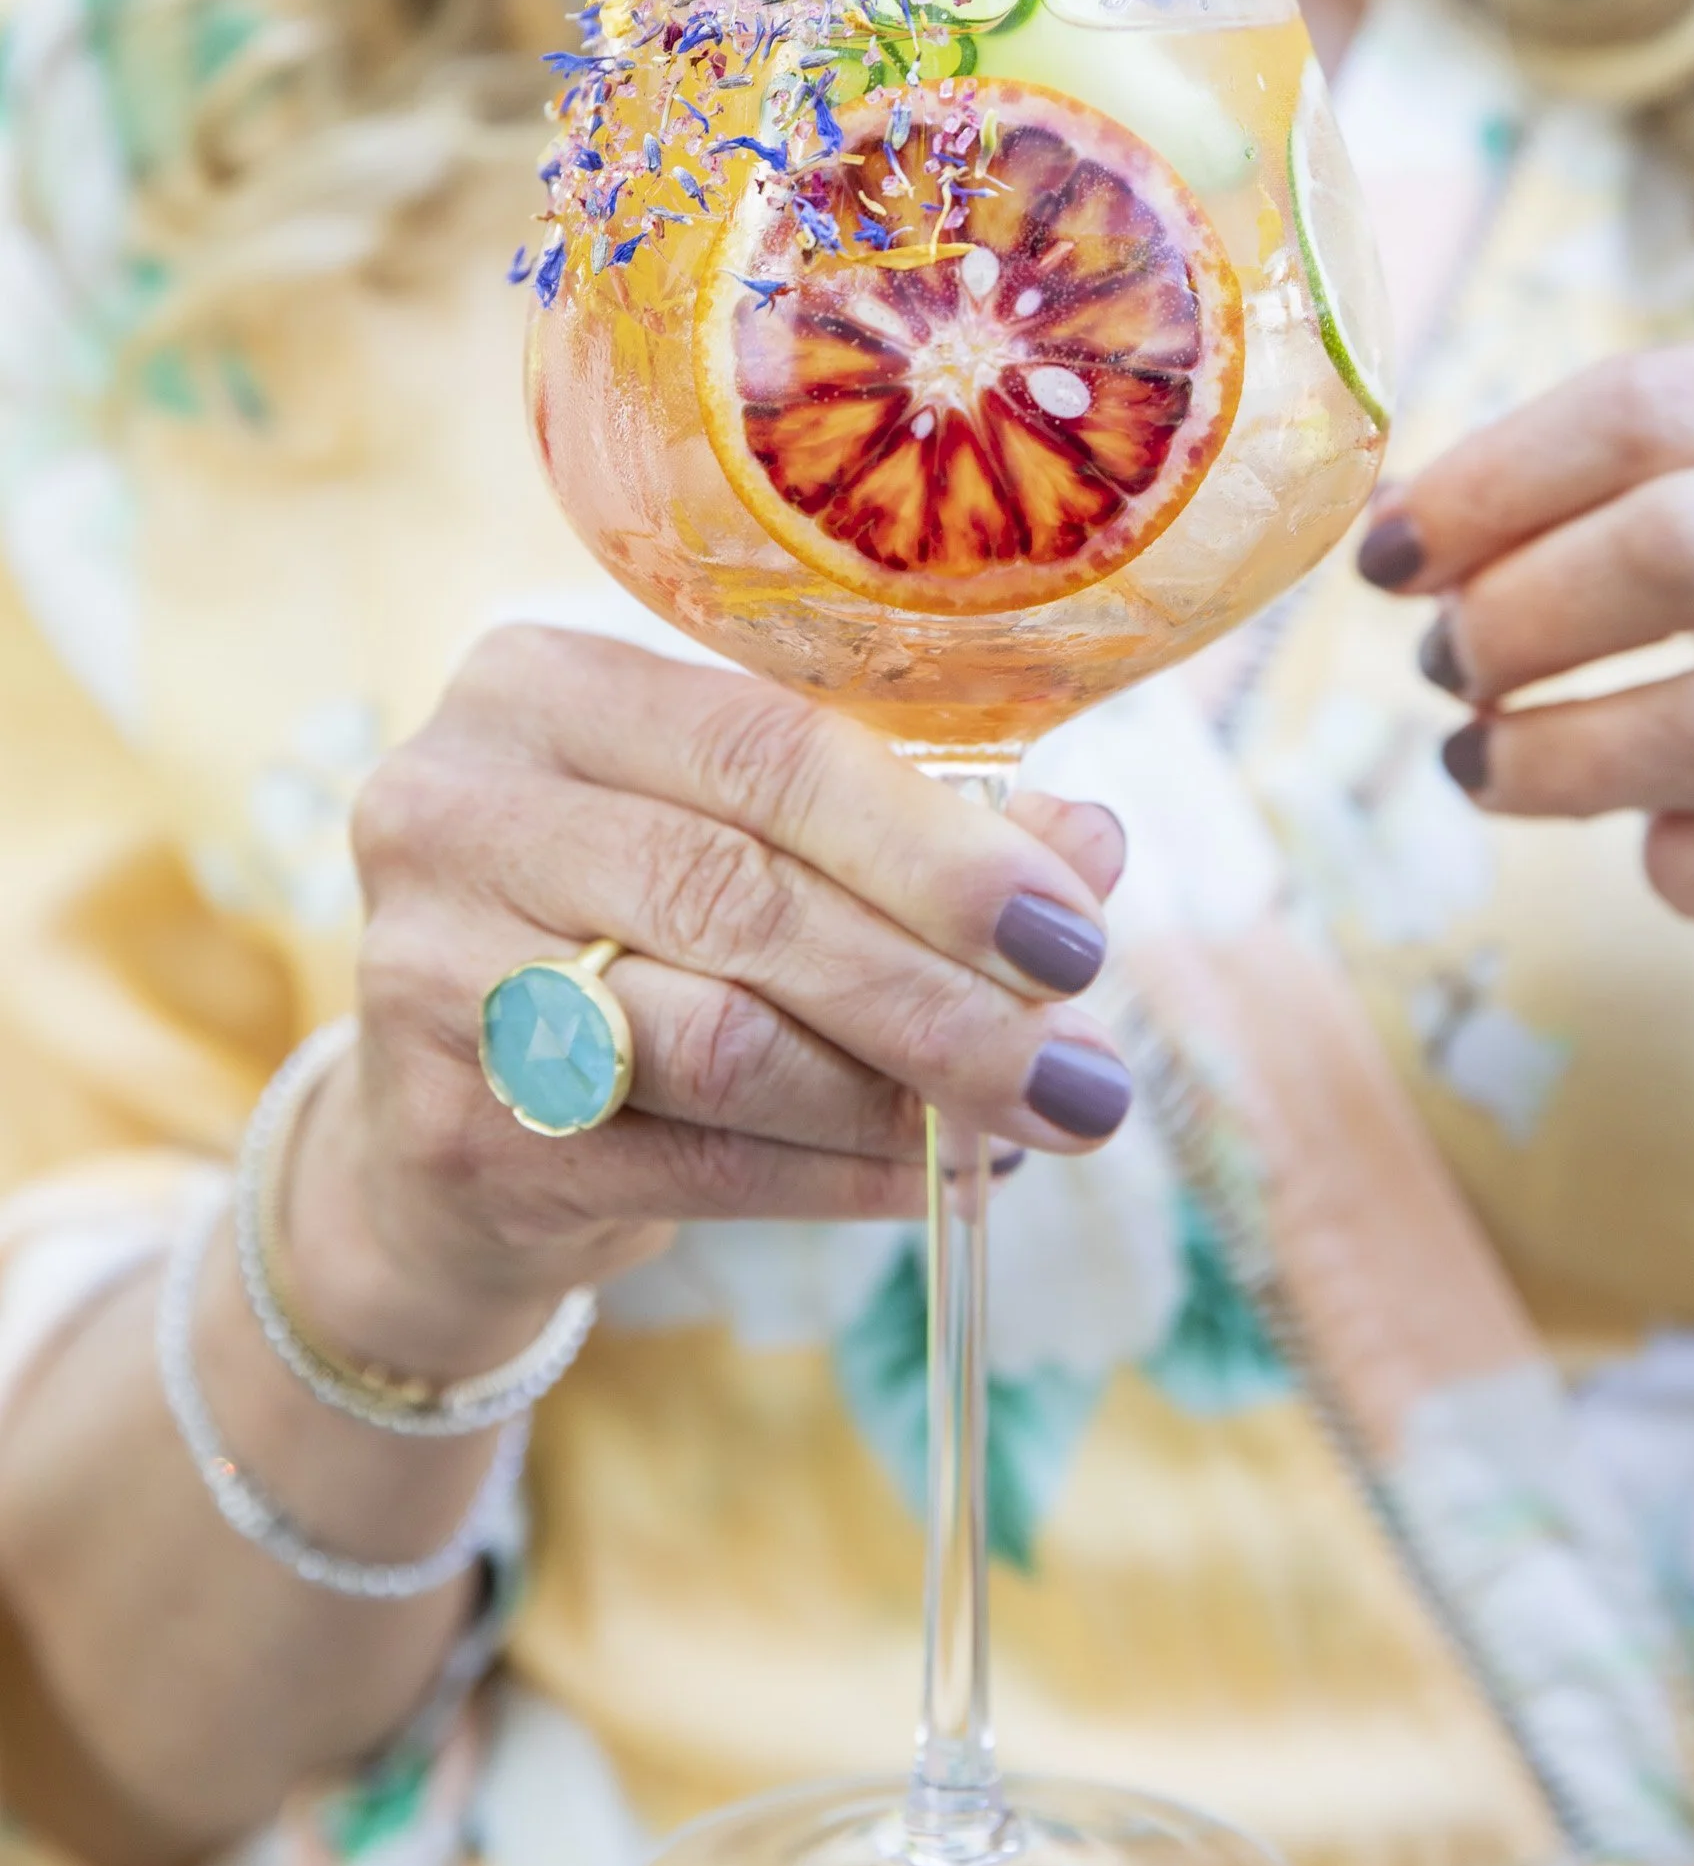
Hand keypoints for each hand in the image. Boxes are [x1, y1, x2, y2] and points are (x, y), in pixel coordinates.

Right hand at [290, 630, 1129, 1376]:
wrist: (436, 1111)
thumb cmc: (628, 920)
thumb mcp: (750, 831)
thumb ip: (911, 820)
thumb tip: (1089, 849)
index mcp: (540, 685)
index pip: (765, 748)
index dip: (934, 845)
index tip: (1072, 930)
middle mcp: (456, 807)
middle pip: (742, 898)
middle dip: (941, 991)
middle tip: (1082, 1068)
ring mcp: (432, 971)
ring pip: (721, 1042)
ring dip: (901, 1097)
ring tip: (1024, 1124)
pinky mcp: (450, 1128)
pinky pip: (695, 1161)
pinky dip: (838, 1176)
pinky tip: (930, 1180)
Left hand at [1358, 344, 1693, 942]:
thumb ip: (1661, 483)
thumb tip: (1408, 523)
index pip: (1646, 408)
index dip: (1484, 481)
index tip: (1387, 550)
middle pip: (1666, 547)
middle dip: (1510, 614)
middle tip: (1448, 664)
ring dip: (1555, 755)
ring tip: (1484, 763)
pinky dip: (1690, 869)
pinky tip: (1660, 850)